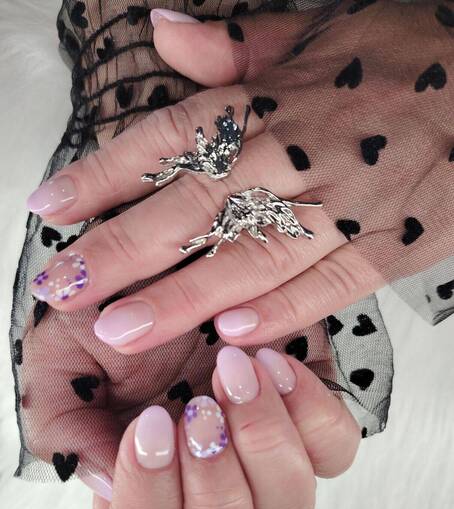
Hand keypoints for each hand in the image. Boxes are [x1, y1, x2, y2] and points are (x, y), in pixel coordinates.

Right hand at [23, 301, 358, 508]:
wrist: (170, 265)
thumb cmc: (116, 313)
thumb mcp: (62, 357)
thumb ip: (62, 423)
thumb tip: (102, 478)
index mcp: (142, 480)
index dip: (147, 496)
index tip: (151, 420)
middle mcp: (207, 480)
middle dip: (211, 480)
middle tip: (198, 405)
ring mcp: (264, 456)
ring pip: (287, 507)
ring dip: (261, 443)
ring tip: (237, 370)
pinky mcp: (310, 417)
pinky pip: (333, 449)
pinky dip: (308, 412)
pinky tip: (275, 362)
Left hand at [27, 0, 450, 352]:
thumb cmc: (400, 60)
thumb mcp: (314, 34)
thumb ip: (235, 47)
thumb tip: (163, 32)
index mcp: (271, 103)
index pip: (169, 141)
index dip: (104, 175)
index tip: (52, 209)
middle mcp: (296, 156)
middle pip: (193, 209)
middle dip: (123, 253)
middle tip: (65, 290)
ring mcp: (344, 205)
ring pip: (251, 256)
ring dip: (184, 297)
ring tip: (124, 330)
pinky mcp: (389, 245)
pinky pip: (330, 283)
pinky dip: (282, 309)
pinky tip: (232, 335)